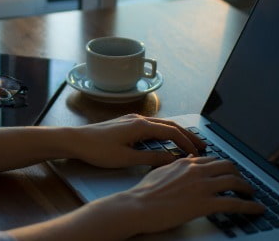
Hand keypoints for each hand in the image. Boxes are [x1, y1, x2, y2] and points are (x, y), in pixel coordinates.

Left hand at [68, 114, 207, 167]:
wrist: (76, 140)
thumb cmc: (98, 150)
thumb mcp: (126, 158)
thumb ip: (151, 158)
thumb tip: (172, 159)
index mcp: (141, 126)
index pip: (172, 132)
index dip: (187, 143)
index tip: (197, 153)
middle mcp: (139, 119)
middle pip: (170, 125)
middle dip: (187, 135)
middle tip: (202, 145)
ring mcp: (132, 119)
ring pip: (161, 124)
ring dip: (176, 133)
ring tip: (188, 143)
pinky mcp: (126, 123)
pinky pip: (151, 126)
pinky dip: (164, 132)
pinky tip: (166, 140)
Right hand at [109, 156, 264, 236]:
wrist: (138, 206)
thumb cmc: (144, 193)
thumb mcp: (160, 172)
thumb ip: (176, 166)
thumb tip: (186, 161)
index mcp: (186, 163)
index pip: (212, 160)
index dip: (224, 167)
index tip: (229, 172)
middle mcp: (197, 171)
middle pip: (228, 167)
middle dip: (239, 174)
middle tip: (243, 183)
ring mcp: (202, 186)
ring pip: (235, 182)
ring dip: (247, 188)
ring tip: (252, 195)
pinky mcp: (206, 203)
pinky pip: (235, 203)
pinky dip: (250, 206)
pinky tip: (257, 209)